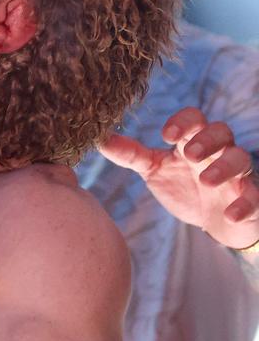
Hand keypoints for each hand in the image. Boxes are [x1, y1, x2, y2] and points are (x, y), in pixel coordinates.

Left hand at [98, 107, 257, 248]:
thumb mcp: (155, 169)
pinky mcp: (251, 200)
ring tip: (205, 180)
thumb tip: (98, 138)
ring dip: (224, 168)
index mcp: (193, 142)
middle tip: (189, 154)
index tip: (166, 135)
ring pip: (241, 159)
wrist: (213, 221)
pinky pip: (254, 199)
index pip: (194, 119)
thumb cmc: (183, 186)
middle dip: (206, 140)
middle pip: (222, 132)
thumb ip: (131, 154)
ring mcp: (237, 176)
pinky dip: (244, 204)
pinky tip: (230, 213)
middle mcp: (217, 153)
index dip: (183, 122)